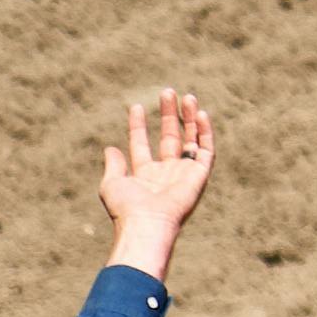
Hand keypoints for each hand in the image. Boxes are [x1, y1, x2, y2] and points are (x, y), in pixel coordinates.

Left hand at [98, 90, 215, 281]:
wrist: (147, 224)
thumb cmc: (126, 208)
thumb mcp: (111, 184)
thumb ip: (113, 165)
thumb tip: (110, 148)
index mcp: (144, 177)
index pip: (142, 145)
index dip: (138, 126)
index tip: (135, 107)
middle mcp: (165, 174)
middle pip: (169, 137)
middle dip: (168, 115)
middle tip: (167, 92)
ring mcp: (183, 175)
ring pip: (190, 140)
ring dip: (188, 118)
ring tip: (185, 96)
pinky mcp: (199, 176)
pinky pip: (206, 150)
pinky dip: (205, 132)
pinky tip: (200, 114)